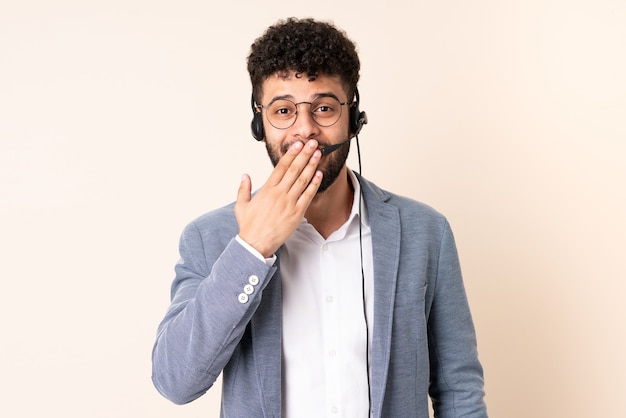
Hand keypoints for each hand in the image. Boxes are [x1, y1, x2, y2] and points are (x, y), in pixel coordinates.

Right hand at [235, 139, 322, 257]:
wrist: (255, 244)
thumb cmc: (249, 226)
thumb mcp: (241, 205)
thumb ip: (243, 189)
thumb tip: (245, 176)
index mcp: (267, 189)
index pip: (281, 167)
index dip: (290, 154)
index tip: (297, 144)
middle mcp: (279, 193)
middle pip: (294, 169)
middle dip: (304, 154)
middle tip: (312, 143)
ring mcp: (289, 203)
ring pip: (303, 180)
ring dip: (312, 165)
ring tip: (318, 154)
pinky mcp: (297, 213)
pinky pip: (308, 196)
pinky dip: (314, 184)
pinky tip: (319, 174)